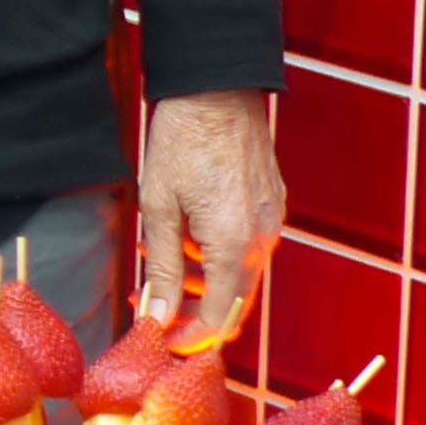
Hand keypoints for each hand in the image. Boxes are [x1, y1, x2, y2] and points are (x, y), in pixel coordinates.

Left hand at [136, 87, 286, 354]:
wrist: (217, 87)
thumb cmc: (183, 139)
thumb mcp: (159, 207)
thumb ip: (164, 268)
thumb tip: (160, 316)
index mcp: (234, 244)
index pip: (221, 317)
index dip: (191, 336)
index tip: (162, 337)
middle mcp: (262, 238)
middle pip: (233, 300)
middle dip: (192, 309)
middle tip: (153, 300)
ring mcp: (271, 221)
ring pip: (239, 274)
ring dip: (202, 278)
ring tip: (161, 256)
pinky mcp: (272, 204)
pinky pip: (247, 247)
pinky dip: (217, 253)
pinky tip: (186, 234)